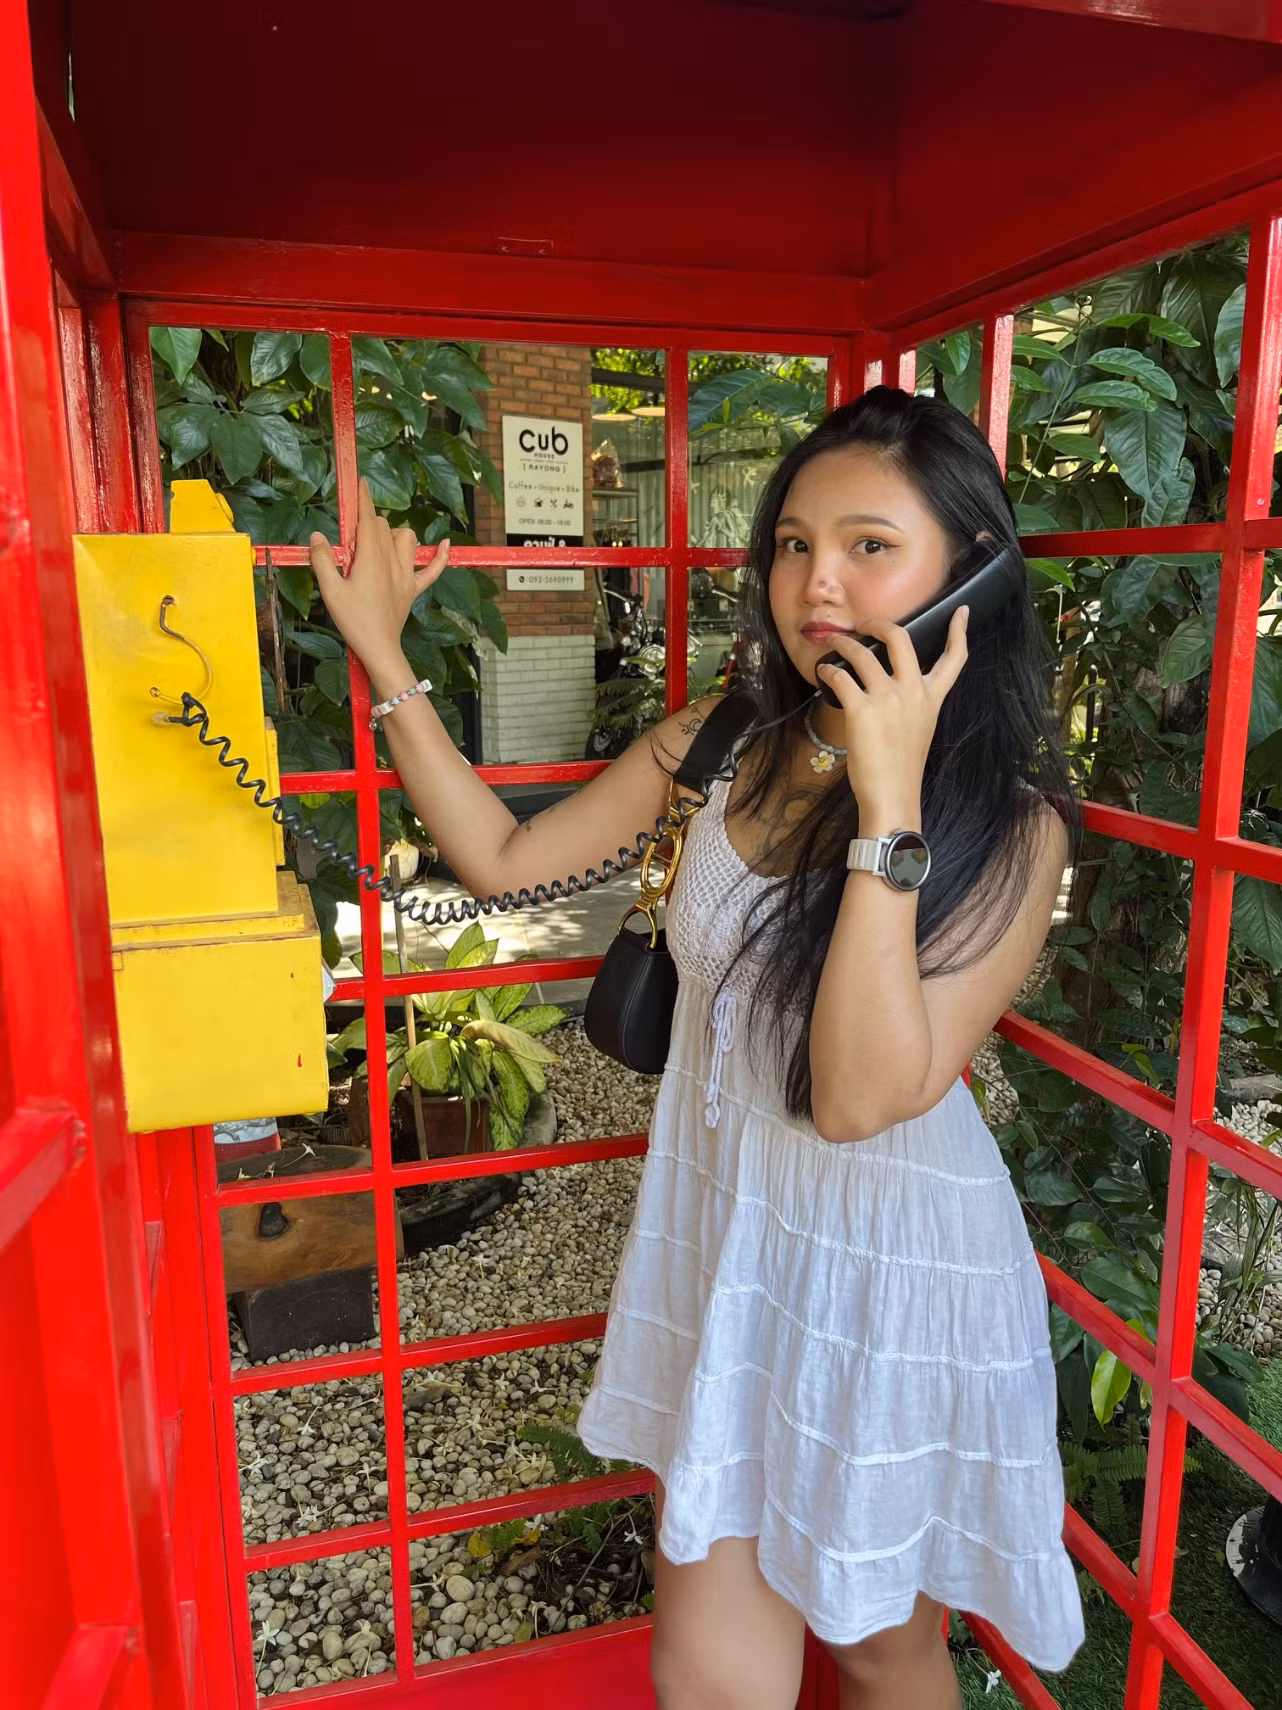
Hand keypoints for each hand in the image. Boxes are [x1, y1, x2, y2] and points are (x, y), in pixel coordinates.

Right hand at [309, 478, 449, 686]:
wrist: (378, 648)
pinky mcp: (413, 589)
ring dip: (393, 534)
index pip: (367, 519)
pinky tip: (445, 544)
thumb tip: (317, 536)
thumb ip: (323, 561)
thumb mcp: (330, 591)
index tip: (359, 482)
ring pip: (407, 539)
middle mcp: (392, 562)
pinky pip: (433, 569)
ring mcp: (406, 575)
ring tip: (376, 545)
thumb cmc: (353, 621)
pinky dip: (440, 556)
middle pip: (383, 526)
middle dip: (367, 523)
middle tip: (348, 541)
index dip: (362, 499)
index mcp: (371, 559)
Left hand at [816, 605, 969, 814]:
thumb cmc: (902, 768)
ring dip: (844, 644)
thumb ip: (913, 704)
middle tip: (864, 623)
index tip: (961, 610)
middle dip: (879, 623)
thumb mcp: (920, 729)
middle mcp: (913, 692)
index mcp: (932, 698)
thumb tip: (890, 686)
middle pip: (901, 638)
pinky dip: (828, 670)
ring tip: (834, 644)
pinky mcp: (861, 709)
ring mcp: (888, 698)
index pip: (954, 659)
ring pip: (863, 653)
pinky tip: (823, 672)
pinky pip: (841, 676)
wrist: (893, 795)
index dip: (959, 631)